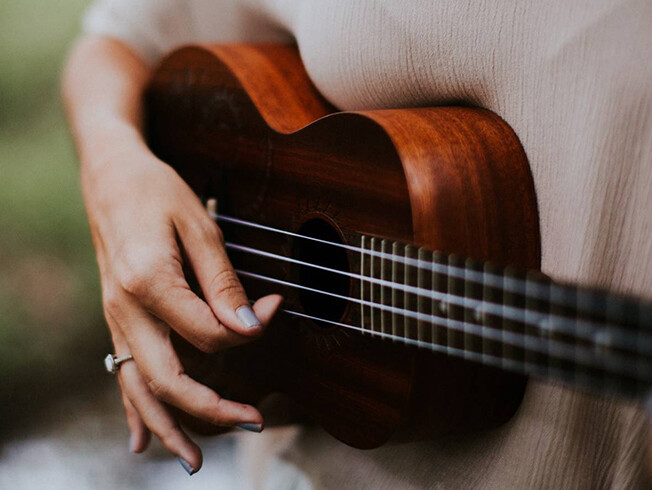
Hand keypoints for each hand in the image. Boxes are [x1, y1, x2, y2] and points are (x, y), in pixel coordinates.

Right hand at [85, 146, 280, 473]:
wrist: (110, 177)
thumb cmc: (158, 193)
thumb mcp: (200, 226)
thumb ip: (223, 281)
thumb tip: (249, 326)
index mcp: (150, 282)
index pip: (207, 332)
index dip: (247, 328)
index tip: (273, 309)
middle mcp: (126, 310)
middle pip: (167, 378)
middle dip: (211, 409)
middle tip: (254, 422)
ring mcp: (117, 319)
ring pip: (138, 388)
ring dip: (168, 427)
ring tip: (196, 461)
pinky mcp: (118, 320)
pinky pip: (122, 375)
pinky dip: (134, 411)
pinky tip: (142, 441)